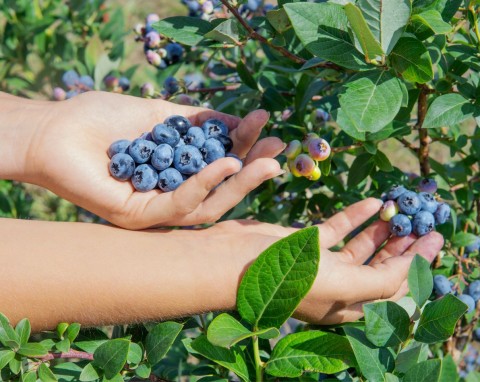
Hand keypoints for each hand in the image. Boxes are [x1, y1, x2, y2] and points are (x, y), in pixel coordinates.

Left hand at [28, 92, 283, 228]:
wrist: (57, 129)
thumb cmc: (105, 119)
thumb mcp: (162, 114)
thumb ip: (200, 121)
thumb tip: (241, 120)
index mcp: (178, 171)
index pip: (219, 164)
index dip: (245, 146)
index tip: (267, 123)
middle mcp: (172, 194)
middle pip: (220, 192)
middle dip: (252, 171)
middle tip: (279, 150)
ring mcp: (158, 210)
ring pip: (208, 206)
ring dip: (239, 184)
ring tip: (266, 162)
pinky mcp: (141, 219)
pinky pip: (180, 205)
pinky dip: (205, 184)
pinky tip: (224, 162)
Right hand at [210, 198, 443, 323]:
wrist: (229, 259)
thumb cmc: (282, 276)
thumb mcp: (336, 285)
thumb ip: (378, 282)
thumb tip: (412, 270)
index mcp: (346, 304)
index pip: (392, 288)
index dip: (417, 266)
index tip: (435, 240)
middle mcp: (336, 286)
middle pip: (380, 267)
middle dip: (403, 247)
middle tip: (425, 224)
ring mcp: (320, 263)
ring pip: (360, 247)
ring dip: (382, 230)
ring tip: (401, 211)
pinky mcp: (305, 242)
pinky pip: (337, 228)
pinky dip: (355, 215)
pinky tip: (372, 201)